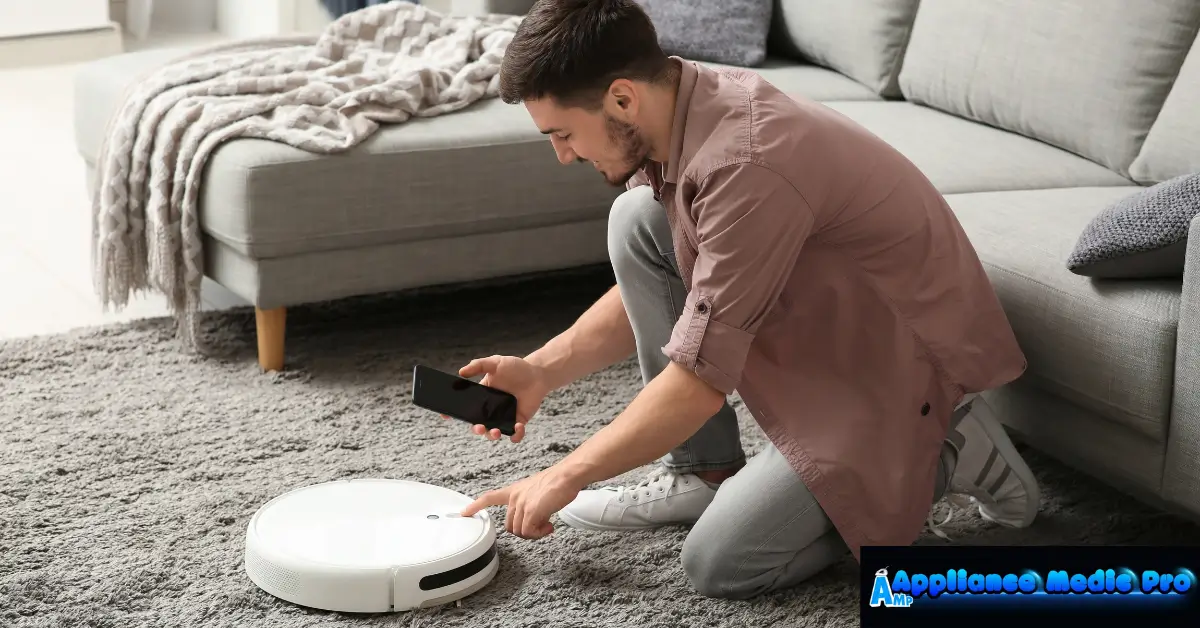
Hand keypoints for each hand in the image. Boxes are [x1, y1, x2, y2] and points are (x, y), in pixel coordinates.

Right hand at [444, 355, 550, 442]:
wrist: (537, 373)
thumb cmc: (515, 368)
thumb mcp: (495, 362)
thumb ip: (478, 365)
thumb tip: (461, 372)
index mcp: (481, 397)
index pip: (464, 407)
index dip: (453, 413)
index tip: (446, 415)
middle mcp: (490, 410)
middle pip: (477, 424)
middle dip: (475, 429)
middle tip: (478, 426)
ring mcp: (504, 417)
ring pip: (493, 433)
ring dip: (492, 435)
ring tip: (495, 431)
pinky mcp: (518, 421)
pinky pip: (514, 434)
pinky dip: (515, 435)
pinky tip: (517, 426)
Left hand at [460, 466, 579, 538]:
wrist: (567, 476)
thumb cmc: (557, 482)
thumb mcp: (537, 491)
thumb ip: (530, 504)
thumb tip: (534, 522)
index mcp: (514, 491)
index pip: (490, 497)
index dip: (476, 506)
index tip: (464, 513)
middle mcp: (515, 497)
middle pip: (510, 526)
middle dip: (525, 531)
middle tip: (540, 528)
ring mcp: (522, 504)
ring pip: (520, 531)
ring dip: (534, 534)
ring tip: (547, 526)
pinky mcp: (531, 511)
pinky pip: (529, 532)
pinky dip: (539, 533)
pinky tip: (549, 526)